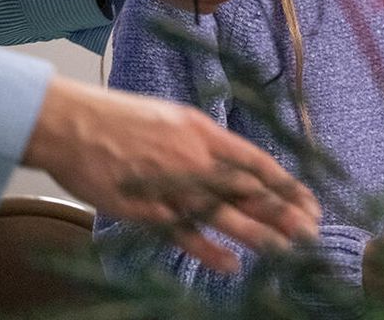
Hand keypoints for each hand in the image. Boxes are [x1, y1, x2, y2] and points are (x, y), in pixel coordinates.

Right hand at [22, 77, 320, 272]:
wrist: (72, 125)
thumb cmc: (123, 118)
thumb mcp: (177, 118)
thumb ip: (207, 142)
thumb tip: (236, 162)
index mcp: (205, 133)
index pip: (258, 162)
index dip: (286, 184)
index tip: (309, 201)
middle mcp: (195, 159)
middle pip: (248, 190)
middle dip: (283, 212)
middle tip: (311, 232)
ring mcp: (171, 186)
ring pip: (223, 213)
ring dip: (257, 233)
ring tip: (286, 250)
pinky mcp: (146, 209)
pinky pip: (183, 234)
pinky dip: (207, 250)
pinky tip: (231, 265)